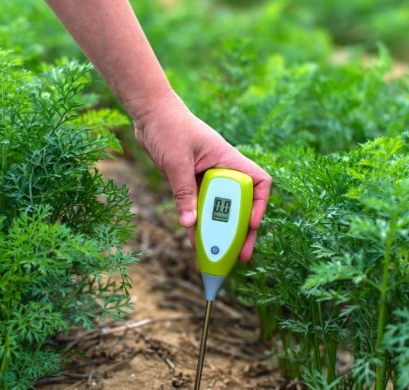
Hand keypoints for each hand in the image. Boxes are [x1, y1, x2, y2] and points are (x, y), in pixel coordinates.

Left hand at [132, 92, 271, 261]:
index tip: (251, 224)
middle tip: (239, 254)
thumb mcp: (177, 162)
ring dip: (218, 232)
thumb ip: (184, 193)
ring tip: (217, 255)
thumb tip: (190, 224)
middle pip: (239, 204)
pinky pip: (198, 208)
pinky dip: (197, 225)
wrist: (149, 115)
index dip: (259, 205)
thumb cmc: (168, 126)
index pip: (258, 182)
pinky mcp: (192, 184)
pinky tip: (195, 243)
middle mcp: (222, 171)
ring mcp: (207, 178)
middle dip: (240, 230)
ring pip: (218, 210)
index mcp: (228, 160)